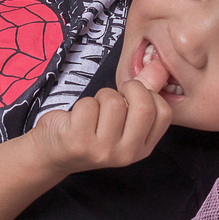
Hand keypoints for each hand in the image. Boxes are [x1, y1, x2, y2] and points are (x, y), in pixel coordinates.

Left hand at [30, 80, 170, 177]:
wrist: (55, 152)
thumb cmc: (92, 128)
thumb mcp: (122, 117)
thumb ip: (144, 92)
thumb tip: (159, 65)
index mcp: (143, 147)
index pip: (163, 112)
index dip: (148, 94)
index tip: (131, 96)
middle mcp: (127, 154)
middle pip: (143, 106)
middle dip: (129, 88)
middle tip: (115, 95)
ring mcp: (103, 151)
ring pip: (113, 102)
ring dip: (101, 96)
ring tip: (94, 110)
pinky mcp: (80, 143)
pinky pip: (88, 105)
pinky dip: (82, 103)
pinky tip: (78, 118)